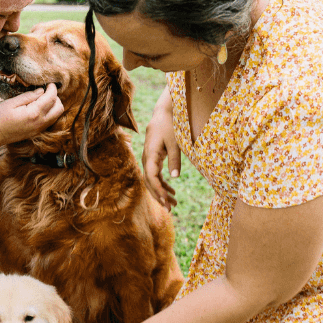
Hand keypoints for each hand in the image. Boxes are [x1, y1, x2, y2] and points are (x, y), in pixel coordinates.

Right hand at [0, 83, 63, 147]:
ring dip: (53, 105)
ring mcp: (39, 129)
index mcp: (34, 113)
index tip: (49, 82)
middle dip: (55, 97)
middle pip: (59, 108)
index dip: (52, 88)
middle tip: (46, 90)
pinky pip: (50, 121)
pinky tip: (40, 107)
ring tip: (43, 97)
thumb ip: (28, 96)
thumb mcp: (11, 102)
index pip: (51, 98)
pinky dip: (50, 112)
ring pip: (56, 115)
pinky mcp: (37, 132)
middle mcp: (40, 123)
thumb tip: (41, 91)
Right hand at [142, 90, 178, 209]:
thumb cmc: (170, 125)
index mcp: (150, 154)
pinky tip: (172, 193)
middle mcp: (146, 158)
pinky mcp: (153, 159)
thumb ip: (175, 159)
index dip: (158, 189)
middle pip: (149, 182)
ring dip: (161, 193)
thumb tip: (175, 178)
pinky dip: (163, 185)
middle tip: (170, 208)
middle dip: (159, 196)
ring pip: (152, 181)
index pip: (151, 176)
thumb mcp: (175, 142)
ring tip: (173, 204)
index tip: (166, 199)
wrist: (163, 113)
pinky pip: (155, 176)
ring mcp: (148, 159)